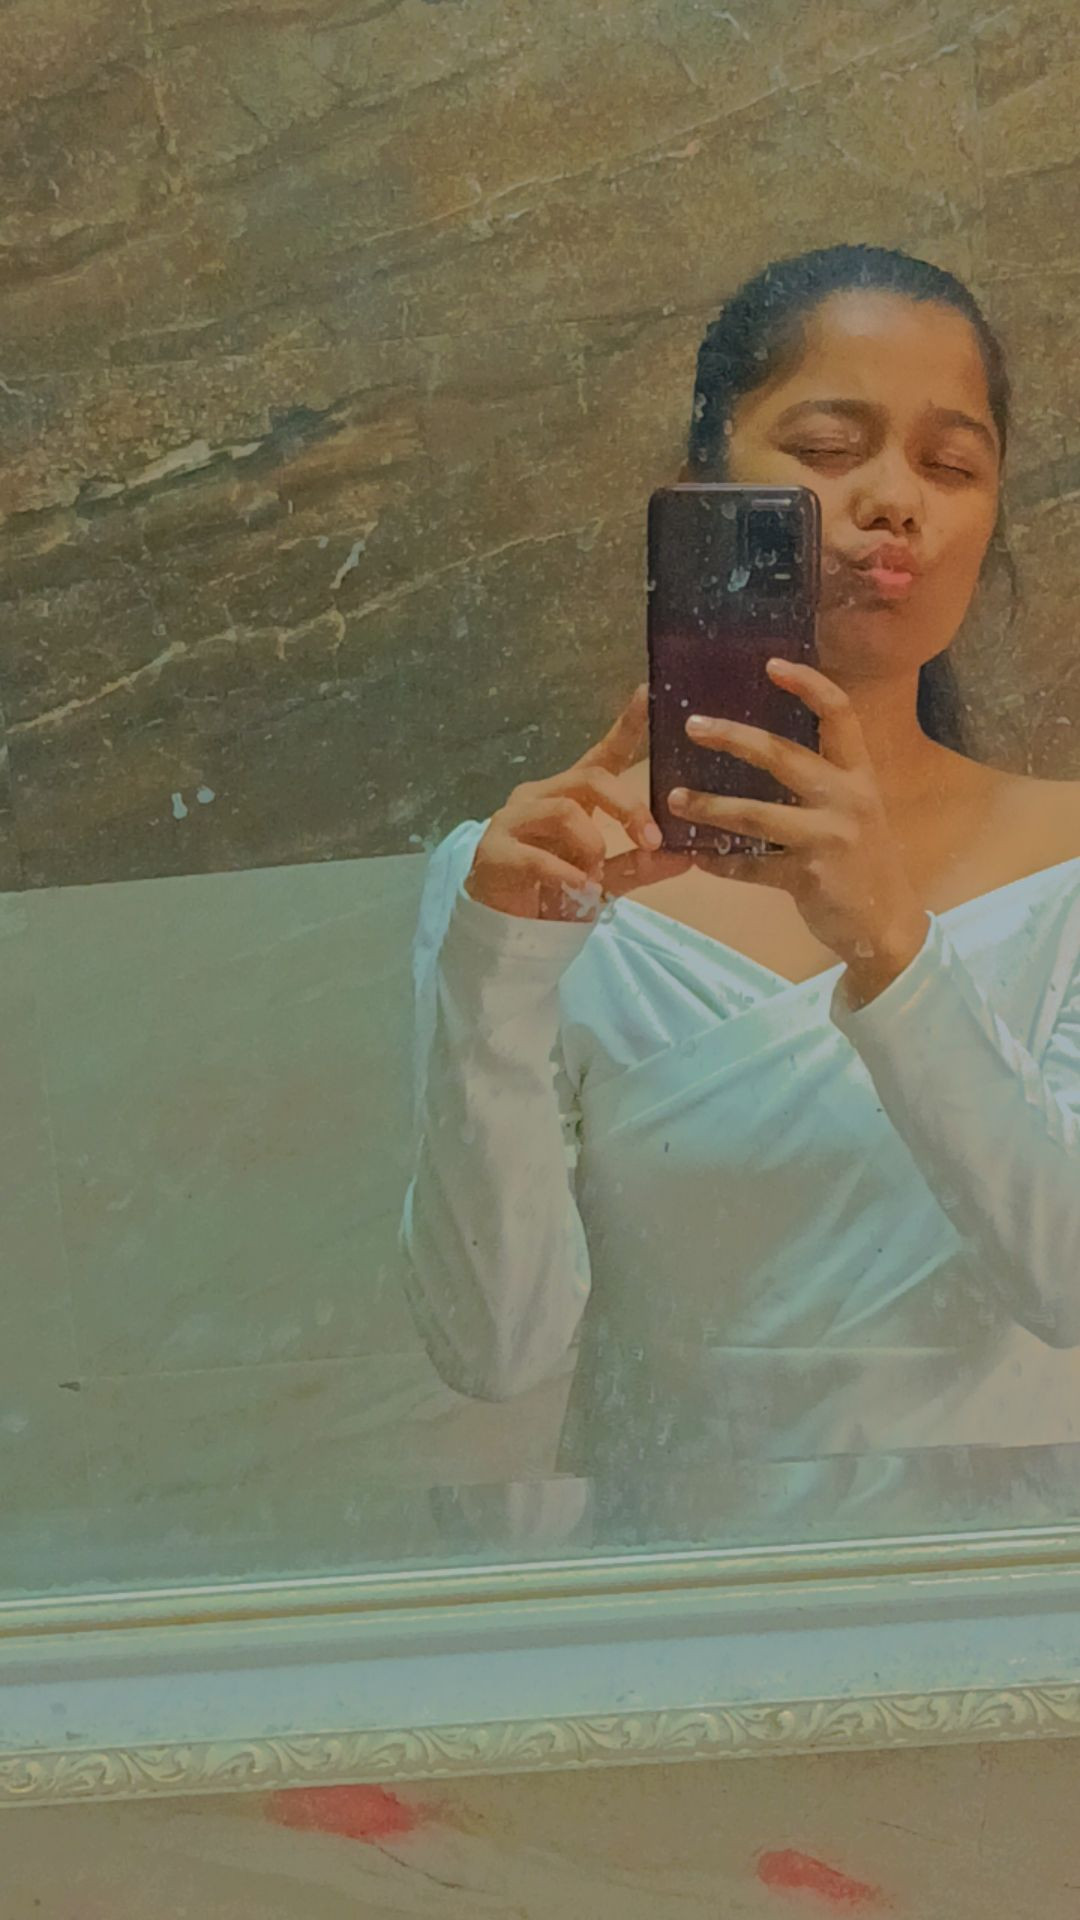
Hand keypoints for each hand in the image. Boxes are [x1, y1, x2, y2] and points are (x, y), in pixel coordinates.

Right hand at [465, 684, 674, 920]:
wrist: (506, 933)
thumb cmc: (553, 896)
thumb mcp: (606, 880)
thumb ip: (640, 866)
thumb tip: (686, 856)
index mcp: (568, 796)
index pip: (601, 756)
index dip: (625, 726)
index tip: (647, 694)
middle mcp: (539, 797)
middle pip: (589, 779)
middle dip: (627, 807)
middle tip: (650, 840)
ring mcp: (513, 820)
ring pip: (564, 811)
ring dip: (591, 844)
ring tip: (595, 876)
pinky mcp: (495, 849)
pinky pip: (536, 855)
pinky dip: (565, 873)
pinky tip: (578, 888)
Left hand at [665, 658, 930, 1003]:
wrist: (888, 927)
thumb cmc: (862, 862)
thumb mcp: (853, 812)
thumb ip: (818, 783)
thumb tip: (758, 750)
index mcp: (859, 776)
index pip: (840, 715)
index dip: (808, 685)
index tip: (771, 664)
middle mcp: (847, 799)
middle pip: (783, 755)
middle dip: (734, 739)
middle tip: (693, 726)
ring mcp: (829, 838)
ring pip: (756, 815)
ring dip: (710, 807)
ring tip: (673, 799)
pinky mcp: (809, 877)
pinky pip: (752, 867)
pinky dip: (720, 863)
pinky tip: (695, 857)